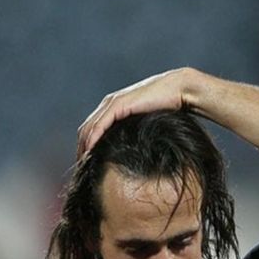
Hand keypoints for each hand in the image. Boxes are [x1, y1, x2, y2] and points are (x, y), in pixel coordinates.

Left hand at [76, 68, 199, 157]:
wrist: (178, 89)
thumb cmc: (167, 106)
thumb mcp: (145, 122)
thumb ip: (134, 131)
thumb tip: (133, 152)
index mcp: (112, 107)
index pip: (91, 128)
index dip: (84, 146)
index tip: (85, 163)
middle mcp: (108, 103)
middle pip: (85, 130)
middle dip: (80, 149)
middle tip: (81, 168)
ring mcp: (112, 103)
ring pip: (89, 128)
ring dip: (83, 146)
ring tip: (83, 164)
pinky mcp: (118, 105)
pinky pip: (100, 125)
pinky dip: (92, 138)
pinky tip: (89, 151)